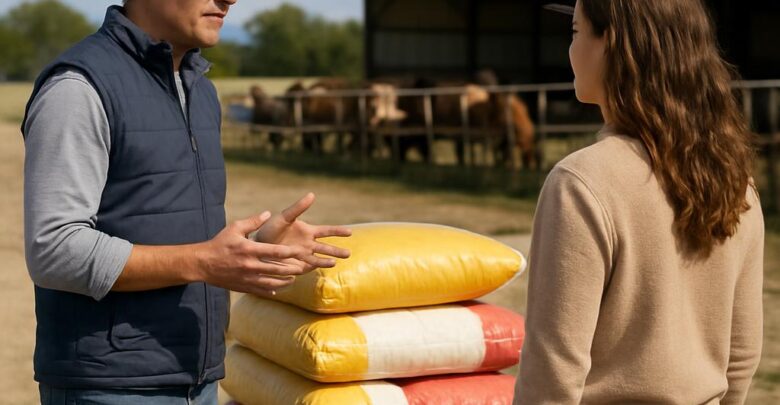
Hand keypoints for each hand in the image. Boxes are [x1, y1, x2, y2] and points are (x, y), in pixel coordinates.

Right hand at [198, 211, 313, 296]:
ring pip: (271, 283)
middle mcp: (250, 265)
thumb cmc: (219, 243)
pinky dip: (271, 290)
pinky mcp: (242, 286)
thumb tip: (268, 213)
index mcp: (249, 249)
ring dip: (284, 282)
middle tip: (303, 267)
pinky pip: (260, 290)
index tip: (301, 251)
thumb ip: (253, 222)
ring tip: (294, 279)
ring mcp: (247, 278)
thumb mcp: (234, 228)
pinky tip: (278, 289)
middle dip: (292, 269)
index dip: (290, 252)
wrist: (202, 263)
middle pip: (276, 269)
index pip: (275, 252)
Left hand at [253, 193, 351, 271]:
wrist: (257, 244)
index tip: (350, 232)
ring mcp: (302, 256)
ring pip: (318, 259)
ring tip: (335, 263)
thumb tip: (312, 194)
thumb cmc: (270, 228)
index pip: (327, 231)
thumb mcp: (285, 217)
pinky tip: (318, 269)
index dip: (338, 231)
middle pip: (326, 248)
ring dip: (327, 261)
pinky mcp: (295, 265)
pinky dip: (313, 268)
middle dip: (337, 251)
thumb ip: (298, 208)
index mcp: (308, 231)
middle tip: (349, 254)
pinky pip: (307, 268)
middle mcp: (308, 244)